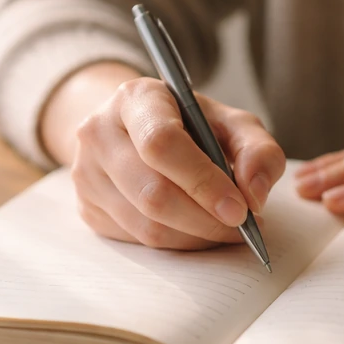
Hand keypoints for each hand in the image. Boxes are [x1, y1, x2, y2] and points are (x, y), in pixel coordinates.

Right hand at [72, 77, 284, 248]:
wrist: (132, 129)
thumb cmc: (186, 124)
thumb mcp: (229, 122)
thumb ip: (256, 150)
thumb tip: (255, 195)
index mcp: (135, 98)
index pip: (162, 143)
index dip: (203, 182)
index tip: (240, 208)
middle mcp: (99, 132)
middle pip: (153, 193)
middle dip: (205, 220)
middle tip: (241, 226)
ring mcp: (86, 173)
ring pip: (146, 226)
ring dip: (195, 237)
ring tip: (225, 229)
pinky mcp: (87, 207)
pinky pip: (137, 241)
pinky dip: (177, 244)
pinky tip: (196, 230)